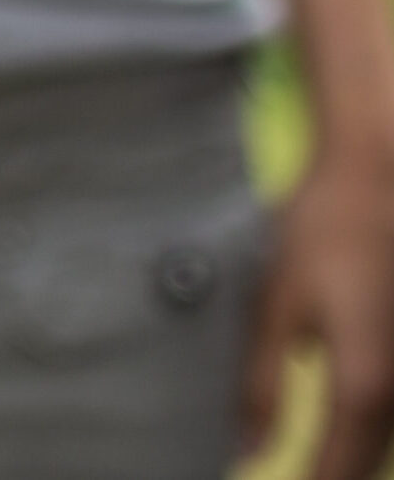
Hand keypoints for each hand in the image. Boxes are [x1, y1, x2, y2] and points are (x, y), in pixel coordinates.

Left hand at [244, 150, 393, 479]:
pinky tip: (340, 428)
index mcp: (365, 383)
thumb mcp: (277, 305)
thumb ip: (262, 382)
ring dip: (352, 456)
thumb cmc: (323, 233)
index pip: (341, 467)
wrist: (379, 178)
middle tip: (296, 477)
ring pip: (387, 435)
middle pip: (370, 458)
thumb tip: (248, 445)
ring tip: (311, 462)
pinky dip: (367, 427)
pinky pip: (392, 409)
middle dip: (335, 476)